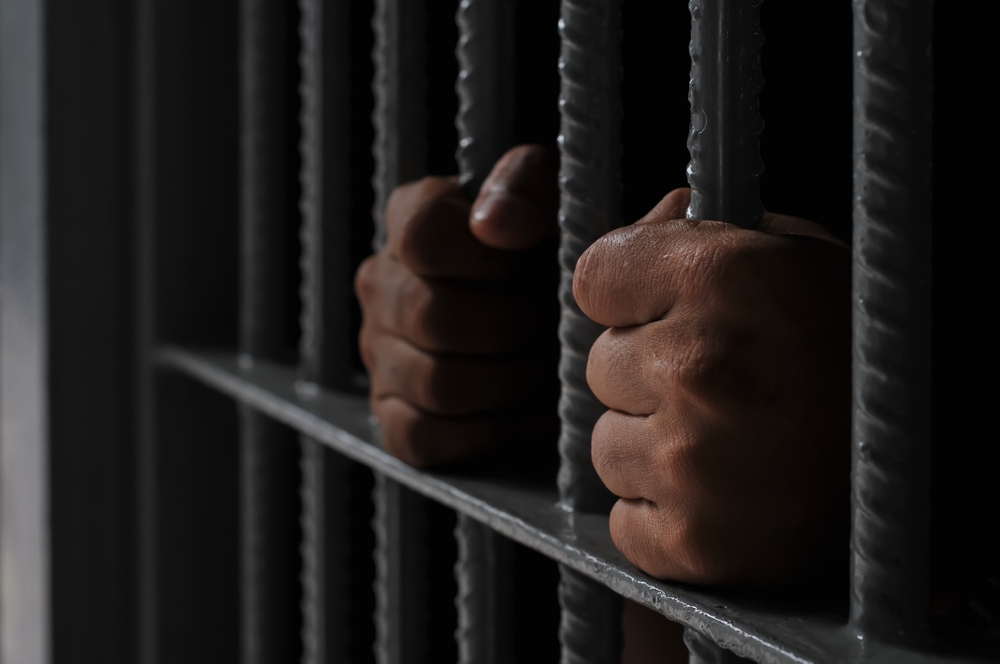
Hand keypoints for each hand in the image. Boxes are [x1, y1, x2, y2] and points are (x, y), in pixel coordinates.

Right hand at [355, 145, 558, 466]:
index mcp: (412, 218)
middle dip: (513, 329)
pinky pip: (422, 436)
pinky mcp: (392, 416)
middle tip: (552, 328)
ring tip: (547, 369)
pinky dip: (489, 432)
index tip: (530, 263)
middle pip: (433, 318)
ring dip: (509, 383)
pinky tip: (527, 412)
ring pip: (435, 383)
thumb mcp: (553, 200)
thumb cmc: (553, 255)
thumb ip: (526, 188)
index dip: (486, 258)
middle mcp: (382, 284)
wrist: (558, 319)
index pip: (422, 236)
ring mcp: (379, 353)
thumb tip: (493, 223)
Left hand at [579, 188, 849, 585]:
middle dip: (646, 372)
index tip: (668, 309)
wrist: (933, 460)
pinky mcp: (696, 543)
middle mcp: (698, 367)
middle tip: (722, 384)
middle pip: (600, 365)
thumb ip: (696, 230)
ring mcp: (693, 463)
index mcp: (721, 277)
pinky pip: (626, 521)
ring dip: (652, 446)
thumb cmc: (856, 345)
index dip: (629, 295)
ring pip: (606, 446)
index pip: (593, 278)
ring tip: (730, 441)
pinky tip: (724, 496)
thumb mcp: (794, 254)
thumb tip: (629, 236)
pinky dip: (663, 514)